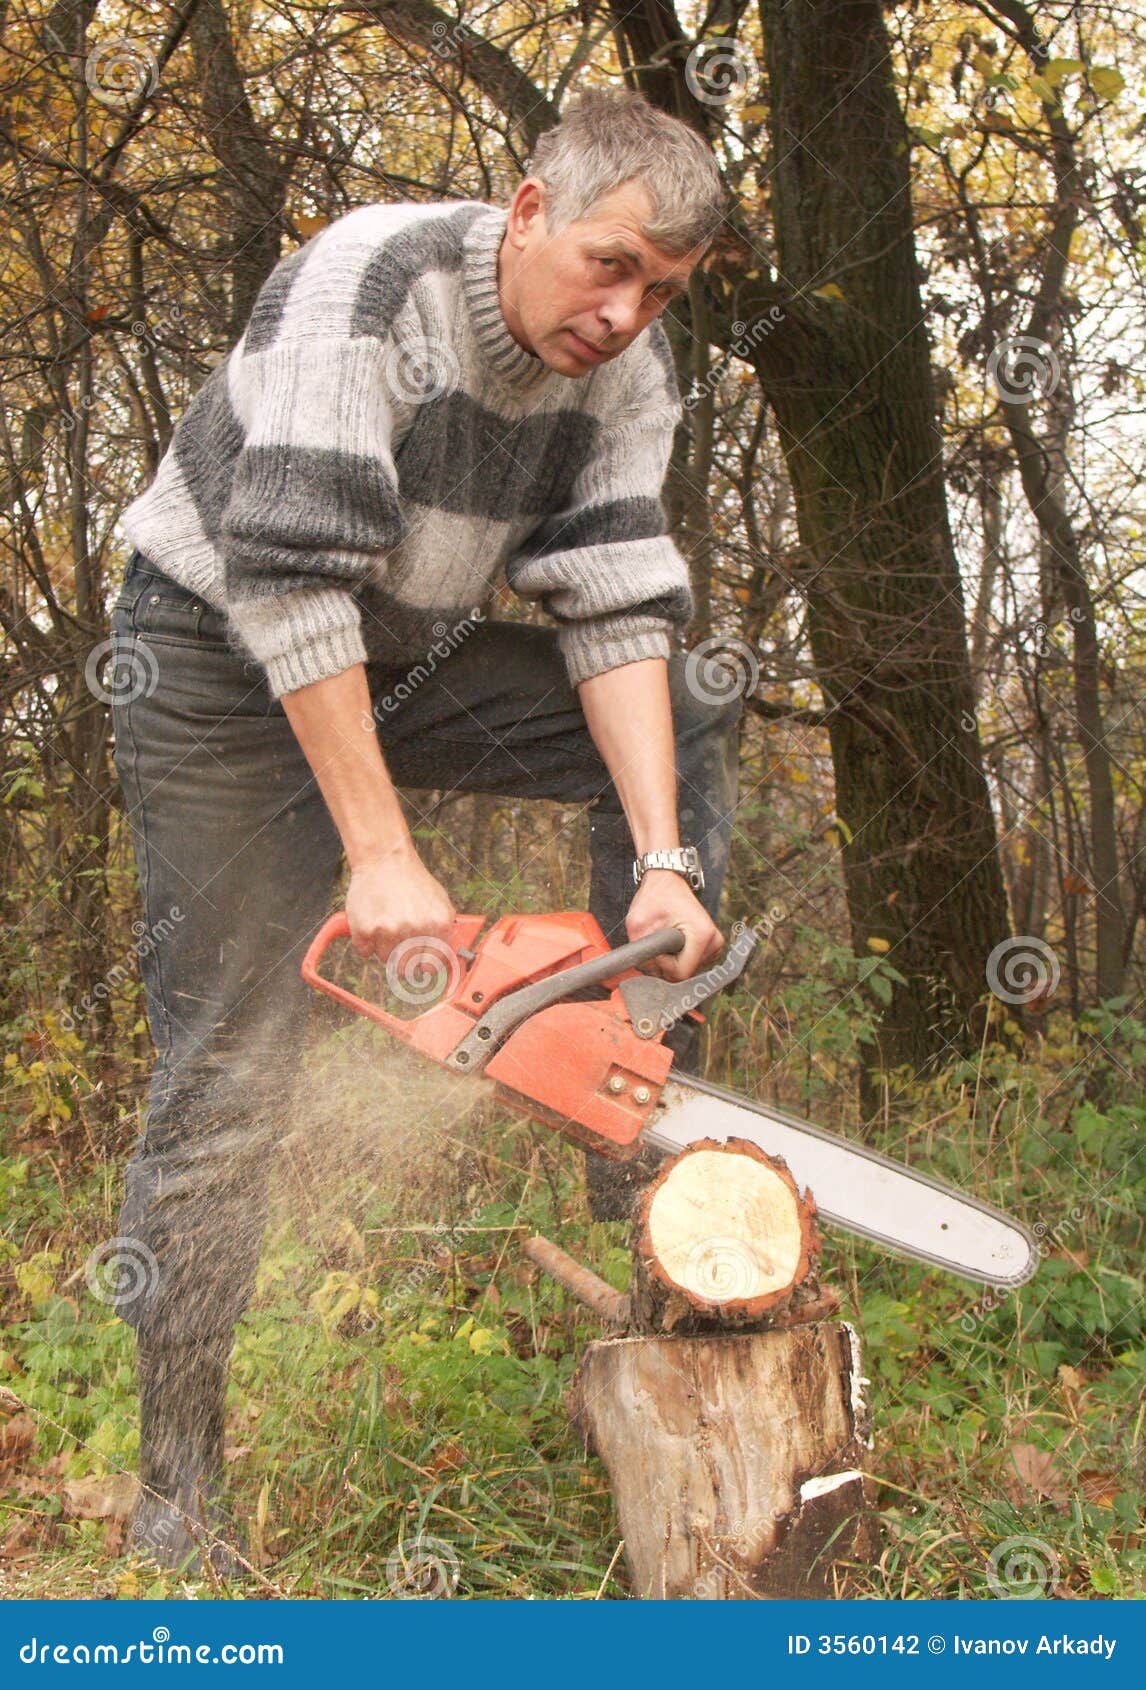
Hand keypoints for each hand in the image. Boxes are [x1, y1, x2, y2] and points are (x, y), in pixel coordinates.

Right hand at [345, 843, 456, 965]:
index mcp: (438, 925)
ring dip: (383, 947)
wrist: (385, 859)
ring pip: (385, 959)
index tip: (418, 965)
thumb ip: (444, 932)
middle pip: (406, 968)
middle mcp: (415, 930)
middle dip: (402, 959)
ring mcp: (389, 930)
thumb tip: (443, 961)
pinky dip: (365, 940)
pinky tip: (372, 920)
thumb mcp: (440, 903)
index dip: (423, 966)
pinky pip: (364, 951)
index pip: (432, 966)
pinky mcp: (365, 929)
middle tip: (398, 943)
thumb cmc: (413, 882)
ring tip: (386, 923)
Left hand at [626, 870, 722, 981]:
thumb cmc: (655, 897)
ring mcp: (715, 946)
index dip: (662, 965)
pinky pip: (691, 965)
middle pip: (684, 975)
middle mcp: (714, 942)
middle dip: (665, 964)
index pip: (680, 973)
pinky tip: (673, 943)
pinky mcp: (712, 948)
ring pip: (687, 972)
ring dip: (671, 961)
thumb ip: (640, 950)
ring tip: (665, 939)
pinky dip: (678, 958)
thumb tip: (646, 972)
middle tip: (657, 942)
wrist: (668, 883)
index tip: (655, 947)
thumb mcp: (638, 922)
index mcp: (702, 934)